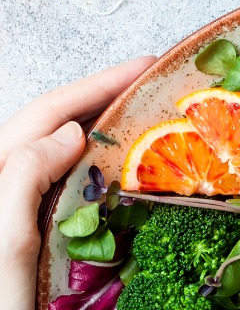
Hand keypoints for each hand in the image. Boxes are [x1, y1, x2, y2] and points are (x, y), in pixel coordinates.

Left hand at [0, 57, 154, 309]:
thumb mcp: (6, 242)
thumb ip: (24, 179)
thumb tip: (70, 134)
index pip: (48, 114)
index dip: (96, 86)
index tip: (144, 68)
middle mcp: (9, 180)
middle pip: (58, 121)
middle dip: (105, 94)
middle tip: (155, 78)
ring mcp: (27, 202)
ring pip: (67, 146)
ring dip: (109, 122)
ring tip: (150, 107)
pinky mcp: (45, 224)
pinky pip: (76, 177)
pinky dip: (108, 158)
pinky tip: (134, 157)